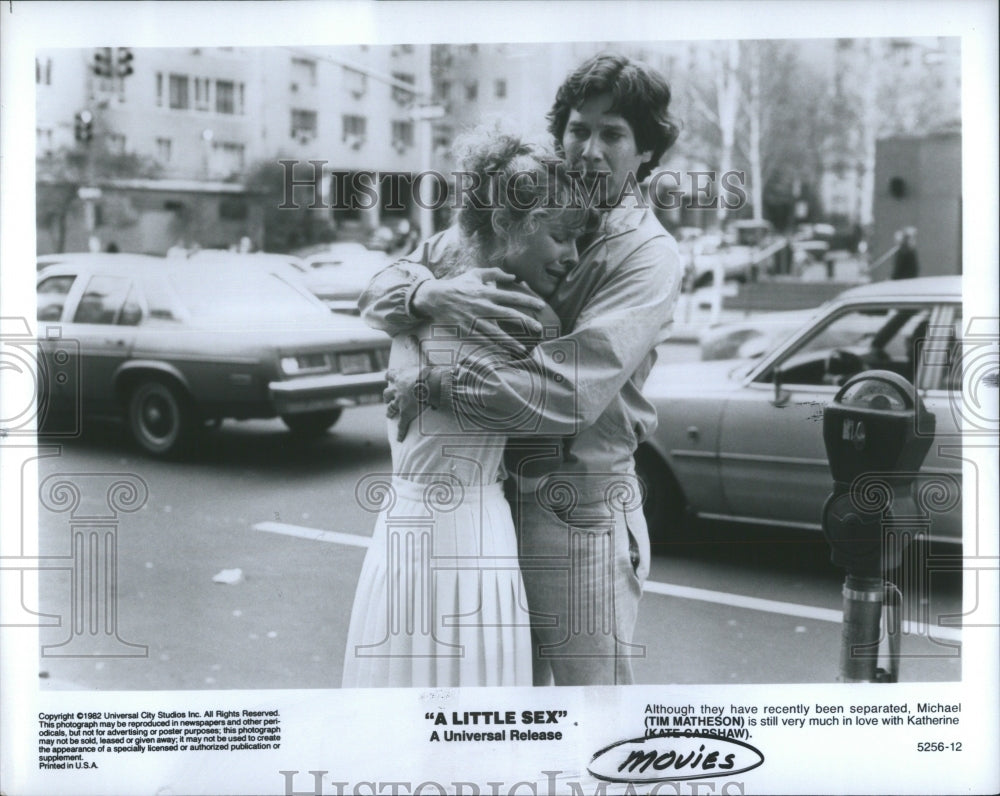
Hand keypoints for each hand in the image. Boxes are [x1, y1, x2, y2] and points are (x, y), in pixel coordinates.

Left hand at [384, 366, 424, 441]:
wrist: (430, 384)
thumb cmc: (430, 374)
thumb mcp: (426, 367)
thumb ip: (427, 368)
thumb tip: (438, 365)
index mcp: (401, 376)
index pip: (390, 374)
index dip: (389, 376)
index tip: (388, 376)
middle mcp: (397, 389)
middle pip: (387, 393)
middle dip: (387, 396)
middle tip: (388, 398)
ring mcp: (399, 402)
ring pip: (390, 408)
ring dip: (390, 411)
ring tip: (389, 414)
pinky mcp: (405, 413)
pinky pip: (401, 425)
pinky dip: (400, 432)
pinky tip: (399, 439)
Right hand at [411, 268, 546, 349]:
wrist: (436, 297)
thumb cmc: (458, 284)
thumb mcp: (475, 274)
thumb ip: (494, 273)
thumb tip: (513, 276)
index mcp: (487, 292)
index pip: (512, 297)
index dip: (528, 300)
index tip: (541, 305)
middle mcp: (483, 306)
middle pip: (509, 315)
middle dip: (526, 322)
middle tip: (540, 328)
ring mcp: (475, 319)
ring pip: (497, 332)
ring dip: (511, 341)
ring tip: (523, 349)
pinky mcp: (467, 329)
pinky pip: (483, 340)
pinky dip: (493, 347)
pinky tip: (503, 354)